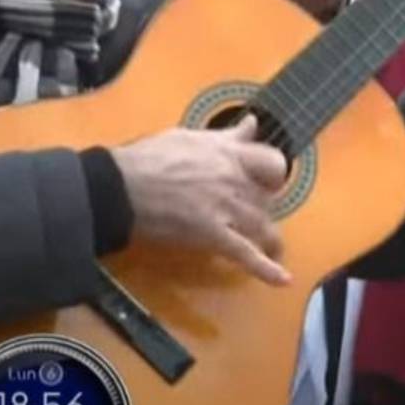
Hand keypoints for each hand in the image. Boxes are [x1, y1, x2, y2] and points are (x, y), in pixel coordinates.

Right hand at [110, 115, 291, 285]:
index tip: (267, 180)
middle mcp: (236, 181)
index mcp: (230, 154)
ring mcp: (226, 210)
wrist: (120, 187)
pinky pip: (246, 255)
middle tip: (256, 214)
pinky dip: (266, 269)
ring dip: (269, 238)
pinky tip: (283, 280)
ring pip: (263, 226)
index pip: (272, 162)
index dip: (273, 173)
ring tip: (273, 247)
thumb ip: (227, 135)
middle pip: (268, 198)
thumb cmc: (148, 158)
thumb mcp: (190, 136)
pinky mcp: (213, 236)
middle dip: (264, 206)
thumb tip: (252, 123)